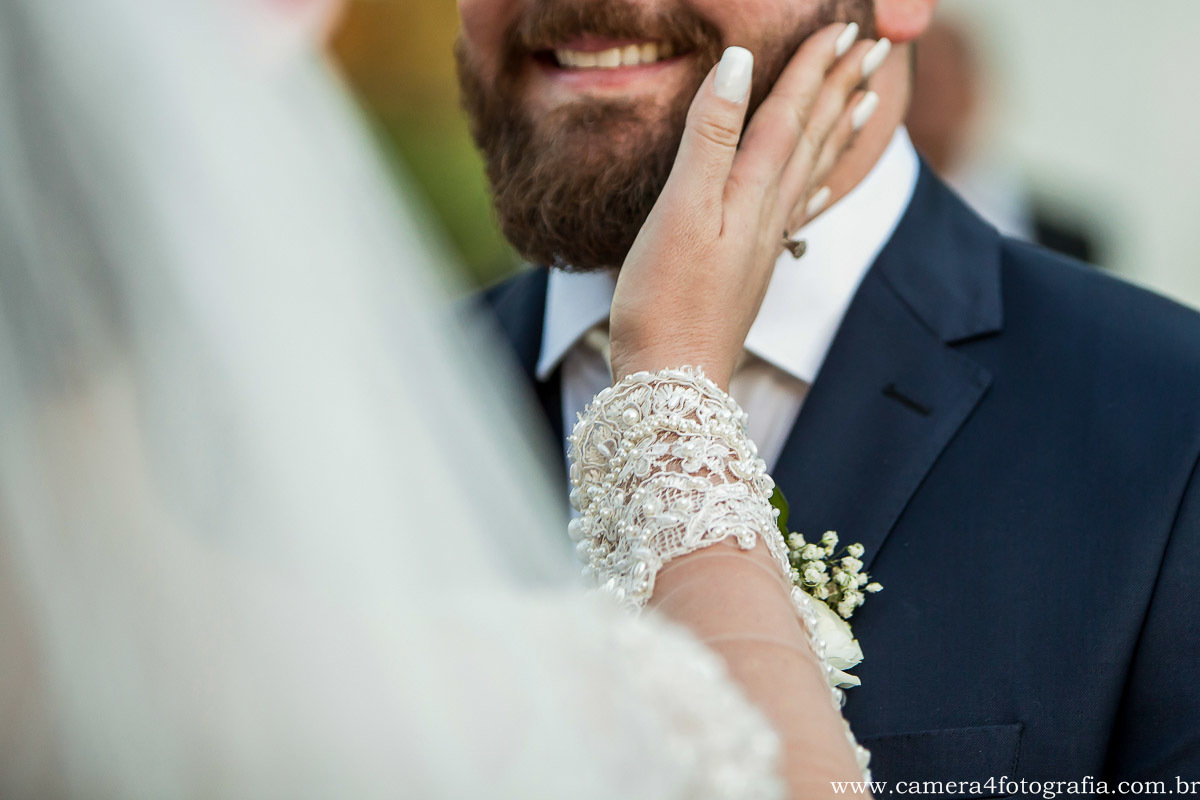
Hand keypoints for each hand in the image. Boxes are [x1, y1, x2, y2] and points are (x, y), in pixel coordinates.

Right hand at [609, 23, 883, 388]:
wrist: (674, 379)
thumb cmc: (666, 300)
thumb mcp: (681, 210)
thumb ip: (709, 136)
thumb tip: (737, 63)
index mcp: (751, 193)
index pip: (790, 115)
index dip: (814, 67)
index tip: (841, 27)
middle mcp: (767, 214)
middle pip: (813, 138)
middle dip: (841, 88)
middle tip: (871, 48)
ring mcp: (763, 244)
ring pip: (812, 172)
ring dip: (839, 131)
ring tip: (867, 100)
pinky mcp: (752, 270)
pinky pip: (798, 211)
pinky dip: (817, 187)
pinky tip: (822, 185)